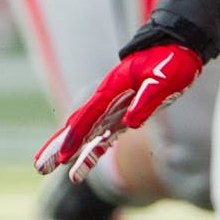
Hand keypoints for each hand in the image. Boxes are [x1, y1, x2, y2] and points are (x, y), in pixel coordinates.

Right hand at [34, 43, 202, 181]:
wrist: (179, 48)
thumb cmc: (172, 61)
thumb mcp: (163, 79)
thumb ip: (146, 99)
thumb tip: (129, 123)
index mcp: (113, 87)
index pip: (89, 116)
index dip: (75, 137)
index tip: (63, 157)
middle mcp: (109, 98)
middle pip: (79, 125)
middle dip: (59, 146)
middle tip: (39, 166)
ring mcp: (115, 107)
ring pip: (88, 133)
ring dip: (72, 151)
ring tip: (50, 171)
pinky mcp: (125, 113)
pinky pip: (105, 135)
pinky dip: (93, 149)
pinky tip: (82, 165)